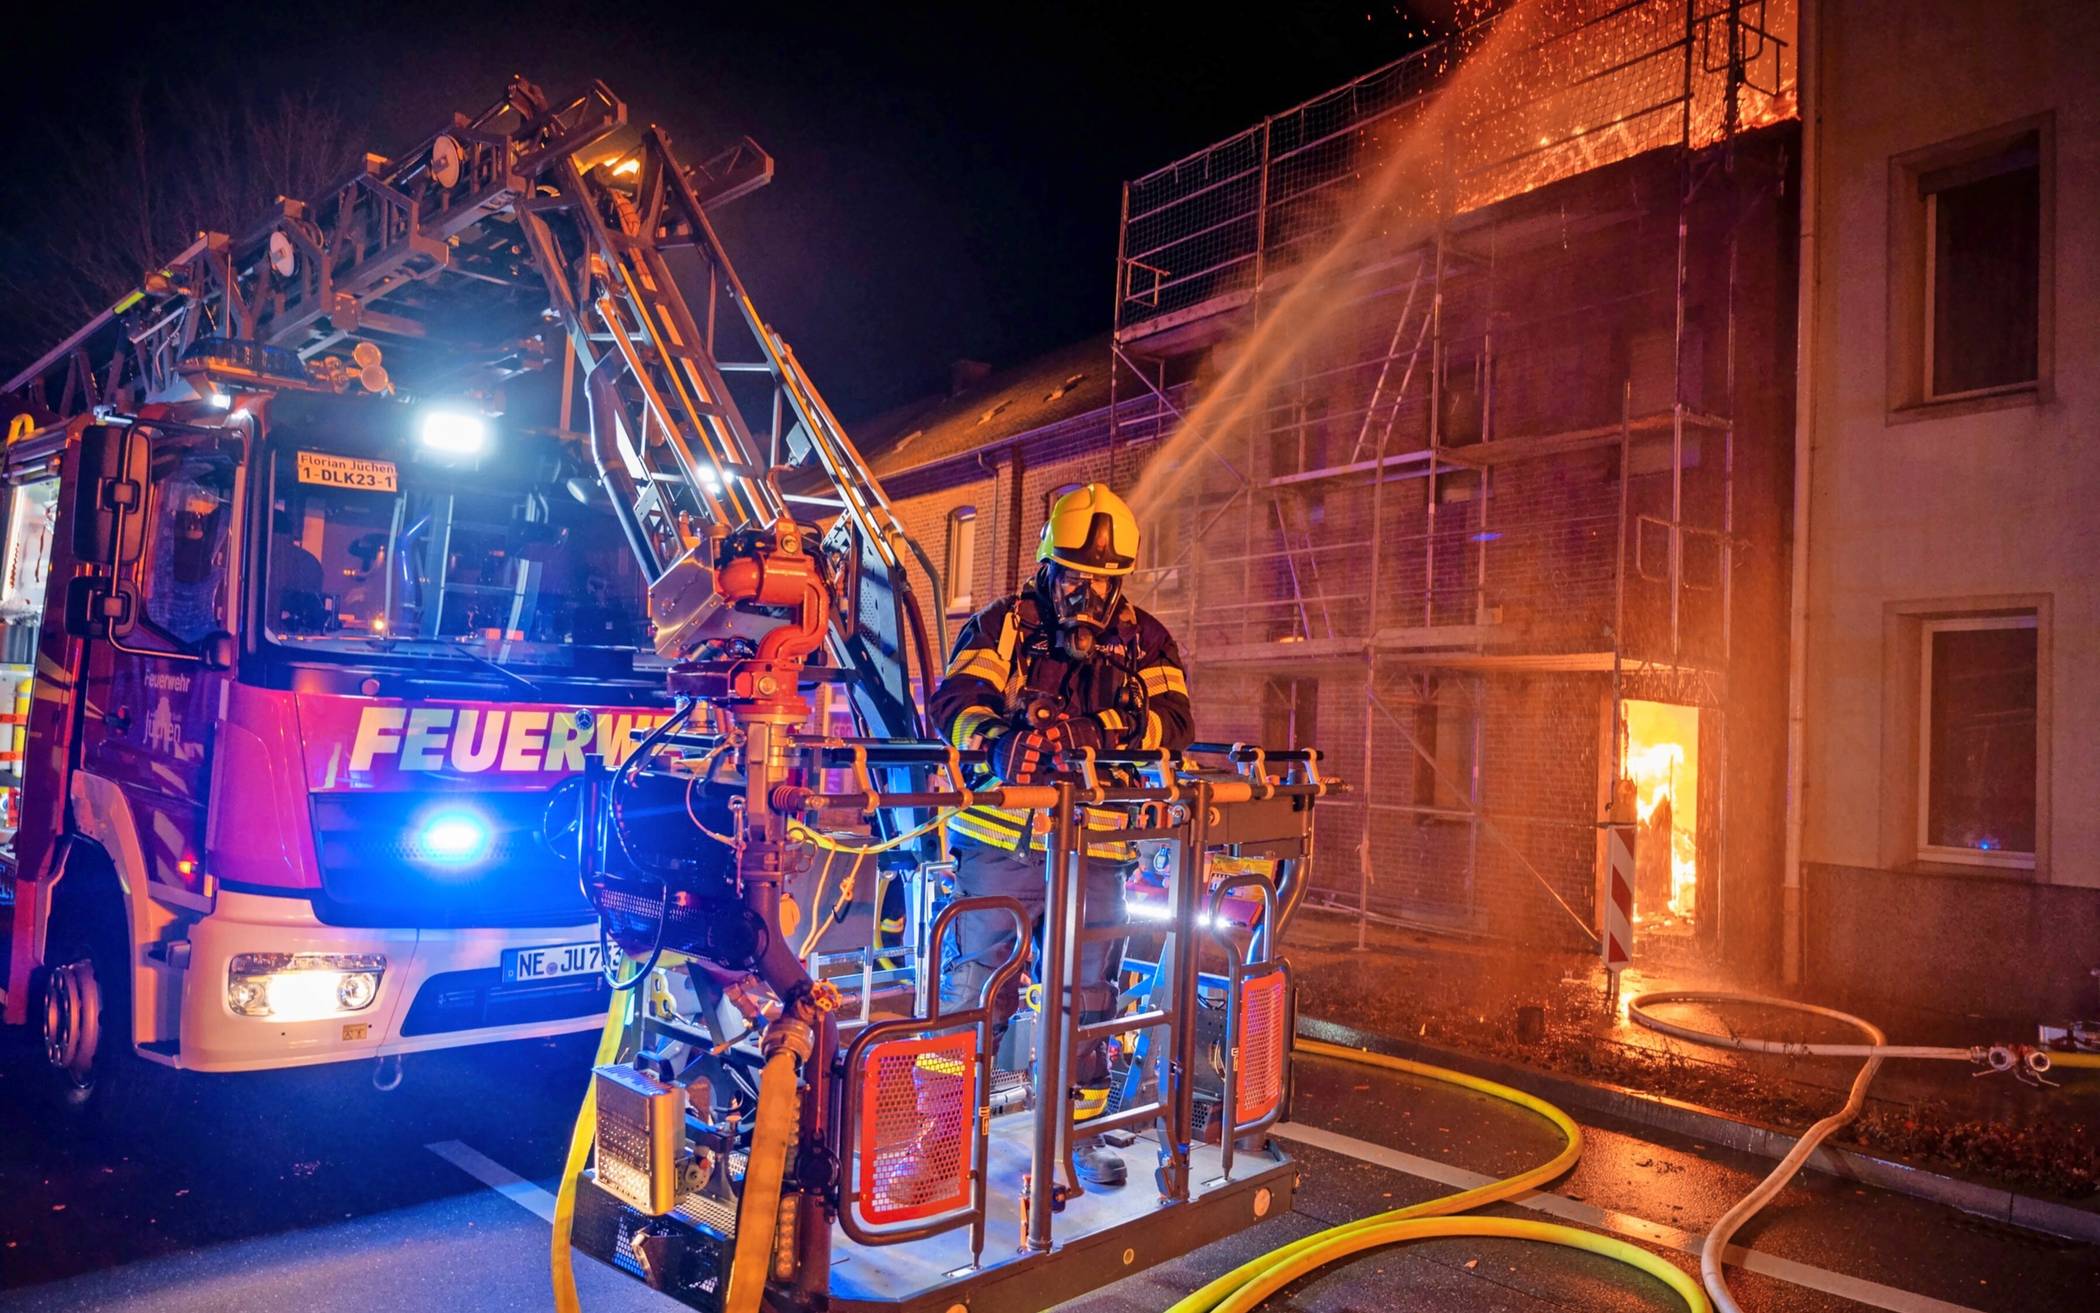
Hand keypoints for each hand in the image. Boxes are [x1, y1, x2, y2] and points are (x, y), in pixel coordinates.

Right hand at [986, 718, 1101, 782]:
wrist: (995, 754)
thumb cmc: (1016, 743)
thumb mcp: (1028, 731)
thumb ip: (1046, 726)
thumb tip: (1065, 717)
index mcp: (1019, 738)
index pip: (1034, 741)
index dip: (1046, 745)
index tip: (1052, 747)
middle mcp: (1014, 750)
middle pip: (1033, 756)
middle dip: (1039, 757)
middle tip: (1040, 757)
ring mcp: (1011, 764)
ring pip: (1030, 768)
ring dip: (1035, 767)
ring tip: (1032, 763)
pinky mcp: (1010, 776)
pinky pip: (1026, 779)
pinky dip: (1031, 777)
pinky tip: (1030, 771)